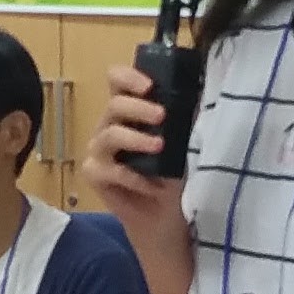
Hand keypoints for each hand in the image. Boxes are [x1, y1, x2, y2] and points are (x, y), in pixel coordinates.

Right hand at [85, 61, 184, 235]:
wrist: (166, 215)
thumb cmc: (174, 174)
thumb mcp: (186, 143)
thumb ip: (186, 120)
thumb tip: (199, 98)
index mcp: (130, 111)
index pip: (117, 81)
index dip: (128, 77)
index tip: (149, 85)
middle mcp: (111, 125)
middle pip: (114, 104)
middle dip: (138, 108)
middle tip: (161, 116)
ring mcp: (100, 150)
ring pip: (110, 135)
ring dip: (136, 139)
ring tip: (160, 147)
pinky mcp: (95, 174)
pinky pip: (109, 170)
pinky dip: (132, 176)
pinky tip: (152, 184)